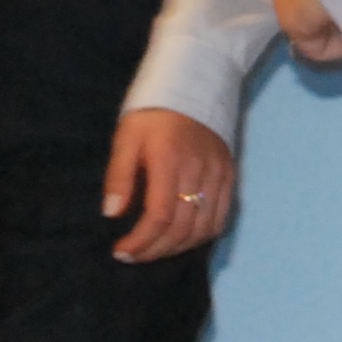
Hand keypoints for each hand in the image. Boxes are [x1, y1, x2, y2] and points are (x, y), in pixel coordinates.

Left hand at [102, 108, 237, 261]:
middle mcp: (199, 170)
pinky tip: (182, 238)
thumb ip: (119, 176)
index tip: (120, 250)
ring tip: (154, 250)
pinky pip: (221, 217)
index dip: (140, 241)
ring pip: (204, 228)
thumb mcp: (126, 138)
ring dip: (178, 248)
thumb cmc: (152, 114)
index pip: (159, 216)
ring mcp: (218, 173)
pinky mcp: (229, 174)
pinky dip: (201, 235)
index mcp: (170, 161)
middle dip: (154, 250)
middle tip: (132, 256)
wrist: (194, 85)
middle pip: (182, 228)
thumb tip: (112, 214)